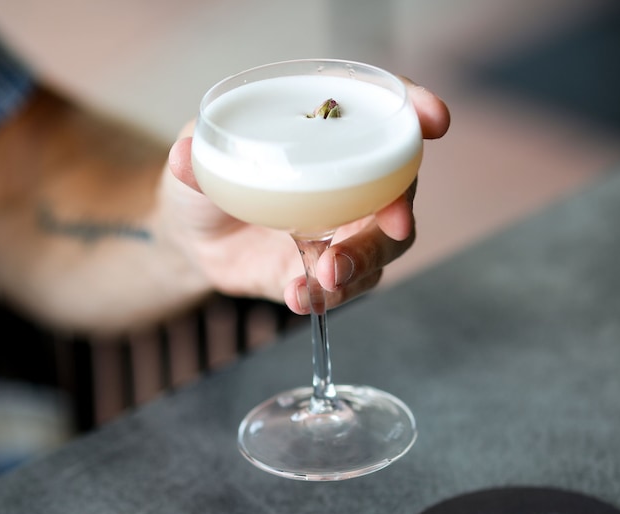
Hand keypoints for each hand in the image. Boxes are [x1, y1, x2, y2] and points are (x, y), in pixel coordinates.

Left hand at [165, 78, 450, 313]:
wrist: (190, 238)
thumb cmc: (205, 180)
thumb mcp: (193, 161)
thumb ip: (194, 159)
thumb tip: (185, 156)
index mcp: (328, 137)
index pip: (383, 114)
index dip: (415, 110)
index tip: (434, 121)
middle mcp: (349, 184)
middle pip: (398, 194)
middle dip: (398, 213)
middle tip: (387, 226)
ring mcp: (341, 232)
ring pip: (380, 250)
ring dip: (362, 264)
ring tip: (327, 276)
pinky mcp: (323, 274)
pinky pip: (339, 288)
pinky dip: (324, 296)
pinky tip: (302, 297)